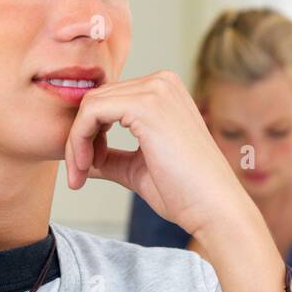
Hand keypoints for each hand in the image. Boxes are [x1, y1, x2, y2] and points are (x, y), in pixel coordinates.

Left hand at [64, 70, 261, 239]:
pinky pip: (92, 111)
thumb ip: (112, 158)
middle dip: (79, 139)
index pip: (108, 100)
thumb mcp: (139, 170)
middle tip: (77, 176)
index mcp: (163, 92)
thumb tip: (83, 160)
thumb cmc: (185, 194)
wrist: (213, 209)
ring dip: (77, 142)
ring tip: (80, 175)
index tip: (86, 169)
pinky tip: (86, 166)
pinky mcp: (145, 105)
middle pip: (96, 99)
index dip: (89, 134)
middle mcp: (161, 82)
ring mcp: (155, 90)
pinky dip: (80, 140)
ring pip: (89, 104)